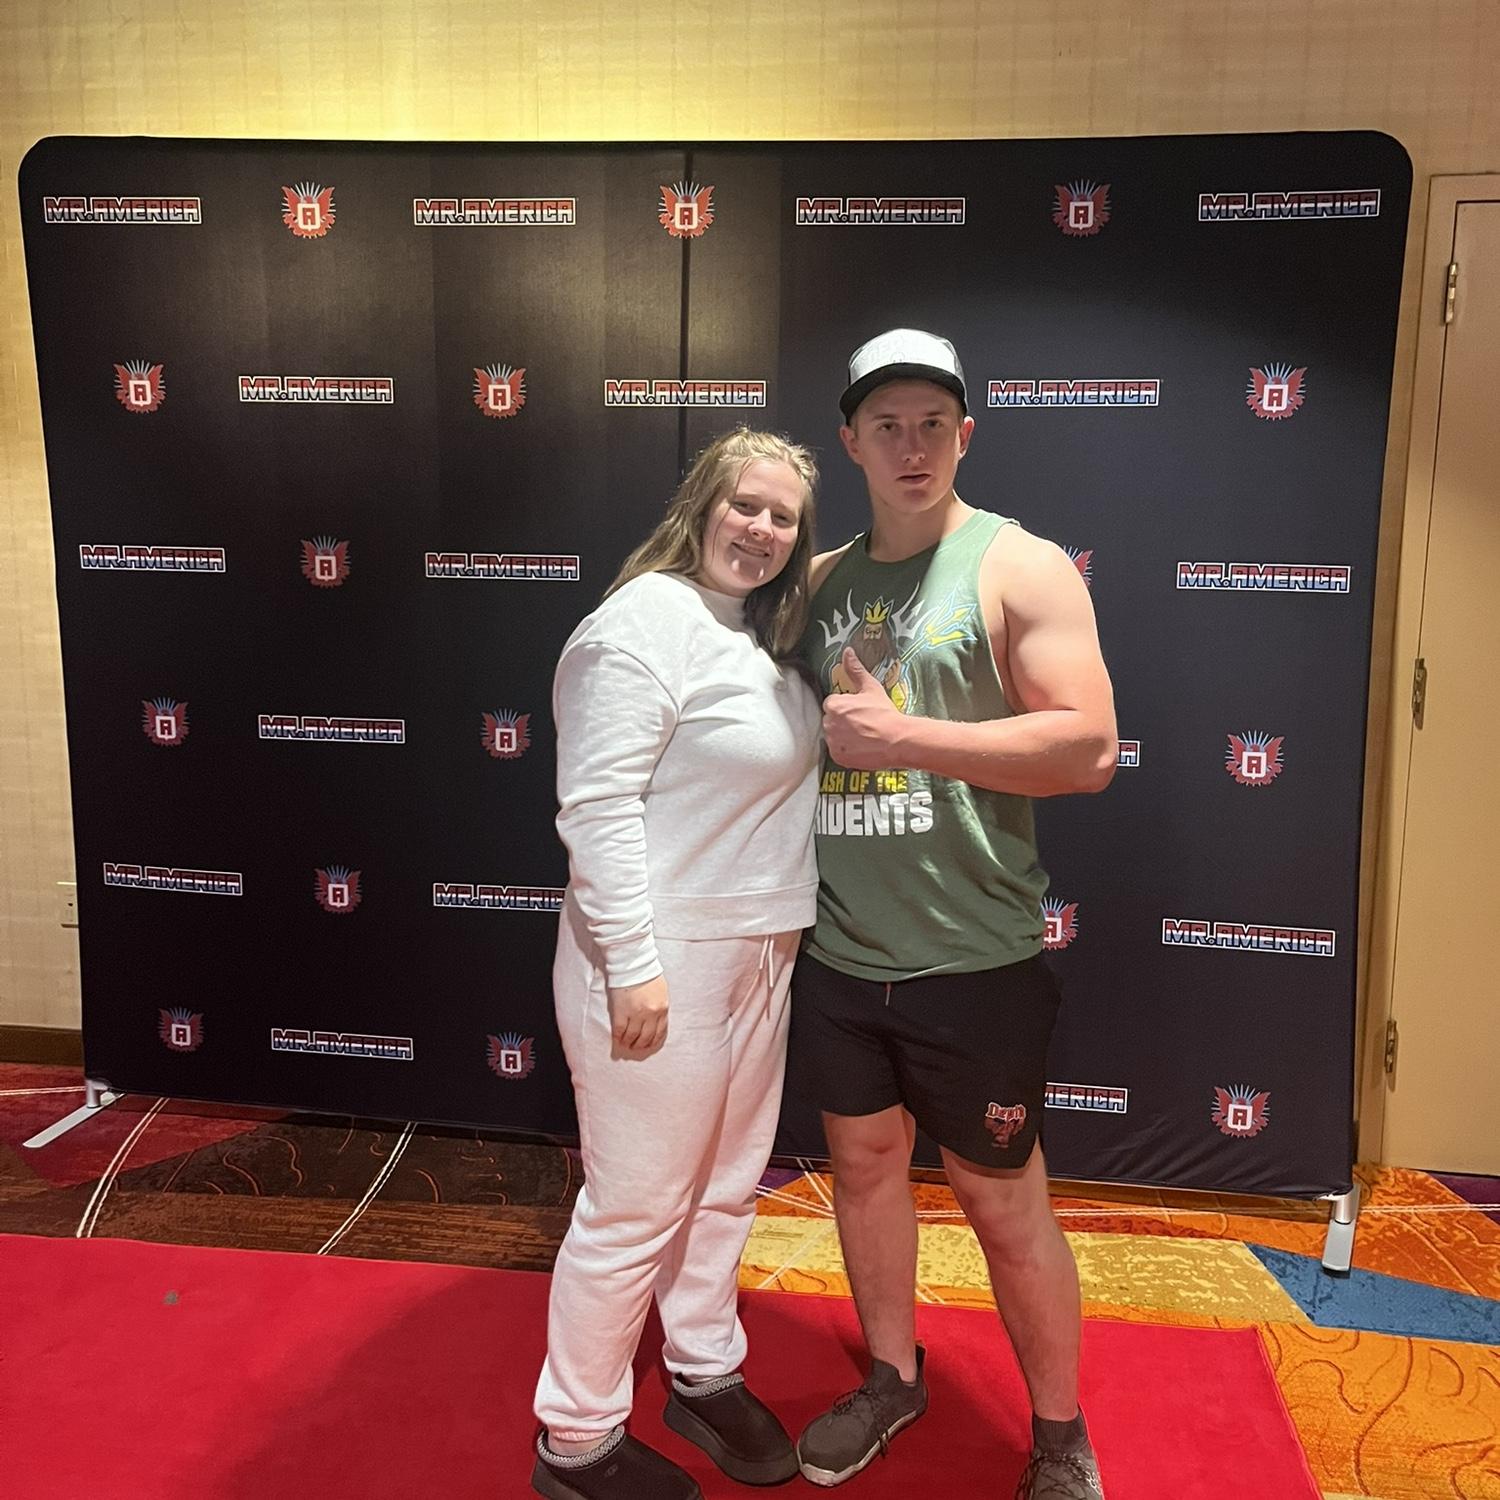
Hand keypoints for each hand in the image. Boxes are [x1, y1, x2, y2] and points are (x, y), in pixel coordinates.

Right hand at [607, 975, 668, 1053]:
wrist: (633, 964)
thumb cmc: (647, 973)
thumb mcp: (661, 990)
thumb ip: (660, 1005)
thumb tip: (657, 1018)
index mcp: (662, 1008)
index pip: (660, 1032)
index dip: (654, 1042)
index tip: (649, 1046)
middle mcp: (651, 1014)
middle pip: (646, 1037)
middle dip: (641, 1045)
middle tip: (635, 1048)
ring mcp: (636, 1014)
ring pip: (633, 1037)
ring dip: (629, 1043)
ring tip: (626, 1045)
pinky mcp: (622, 1012)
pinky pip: (620, 1030)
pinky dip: (618, 1037)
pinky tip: (617, 1039)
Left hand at [822, 647, 904, 769]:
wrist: (897, 739)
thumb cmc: (885, 713)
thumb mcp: (871, 688)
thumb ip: (855, 670)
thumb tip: (848, 651)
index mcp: (834, 704)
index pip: (832, 704)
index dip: (847, 708)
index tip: (859, 712)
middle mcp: (829, 723)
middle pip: (831, 720)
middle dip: (843, 722)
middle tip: (863, 724)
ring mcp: (833, 741)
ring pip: (834, 736)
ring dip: (844, 736)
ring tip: (863, 736)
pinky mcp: (838, 757)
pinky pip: (838, 752)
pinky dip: (847, 751)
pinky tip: (861, 747)